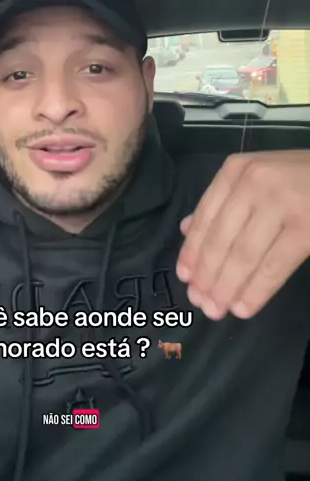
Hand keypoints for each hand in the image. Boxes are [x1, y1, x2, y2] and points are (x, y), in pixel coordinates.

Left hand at [176, 151, 309, 319]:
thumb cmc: (300, 176)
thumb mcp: (257, 176)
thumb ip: (224, 200)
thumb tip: (185, 228)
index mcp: (236, 170)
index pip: (205, 215)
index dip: (192, 249)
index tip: (183, 277)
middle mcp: (253, 183)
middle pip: (220, 238)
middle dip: (206, 274)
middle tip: (199, 302)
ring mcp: (280, 204)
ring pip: (243, 254)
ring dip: (225, 287)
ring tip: (216, 310)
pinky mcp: (305, 228)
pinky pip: (272, 266)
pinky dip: (255, 291)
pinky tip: (243, 308)